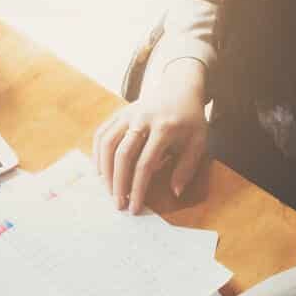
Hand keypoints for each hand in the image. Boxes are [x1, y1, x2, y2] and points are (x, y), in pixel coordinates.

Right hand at [94, 57, 207, 213]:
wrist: (179, 88)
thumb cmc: (190, 120)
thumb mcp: (198, 142)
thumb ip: (187, 167)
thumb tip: (175, 192)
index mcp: (165, 128)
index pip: (146, 164)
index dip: (138, 188)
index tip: (134, 207)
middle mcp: (143, 119)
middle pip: (122, 155)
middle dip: (117, 183)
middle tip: (117, 204)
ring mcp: (128, 114)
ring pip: (107, 143)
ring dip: (104, 170)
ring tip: (107, 189)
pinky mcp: (119, 112)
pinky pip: (102, 133)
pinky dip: (97, 153)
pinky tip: (100, 170)